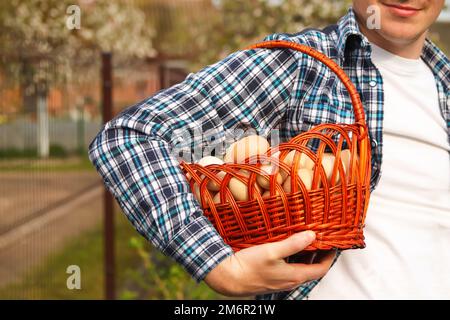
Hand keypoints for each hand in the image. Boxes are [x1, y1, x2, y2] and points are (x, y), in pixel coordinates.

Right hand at [204, 231, 335, 296]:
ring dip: (306, 256)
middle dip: (319, 254)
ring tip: (306, 240)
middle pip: (312, 269)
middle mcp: (290, 281)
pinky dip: (295, 259)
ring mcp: (281, 281)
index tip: (333, 243)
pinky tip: (287, 248)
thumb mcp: (272, 251)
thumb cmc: (249, 266)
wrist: (228, 278)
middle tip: (321, 239)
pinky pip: (290, 269)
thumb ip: (293, 243)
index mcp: (295, 275)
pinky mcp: (272, 279)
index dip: (330, 256)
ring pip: (301, 269)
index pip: (322, 268)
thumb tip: (312, 235)